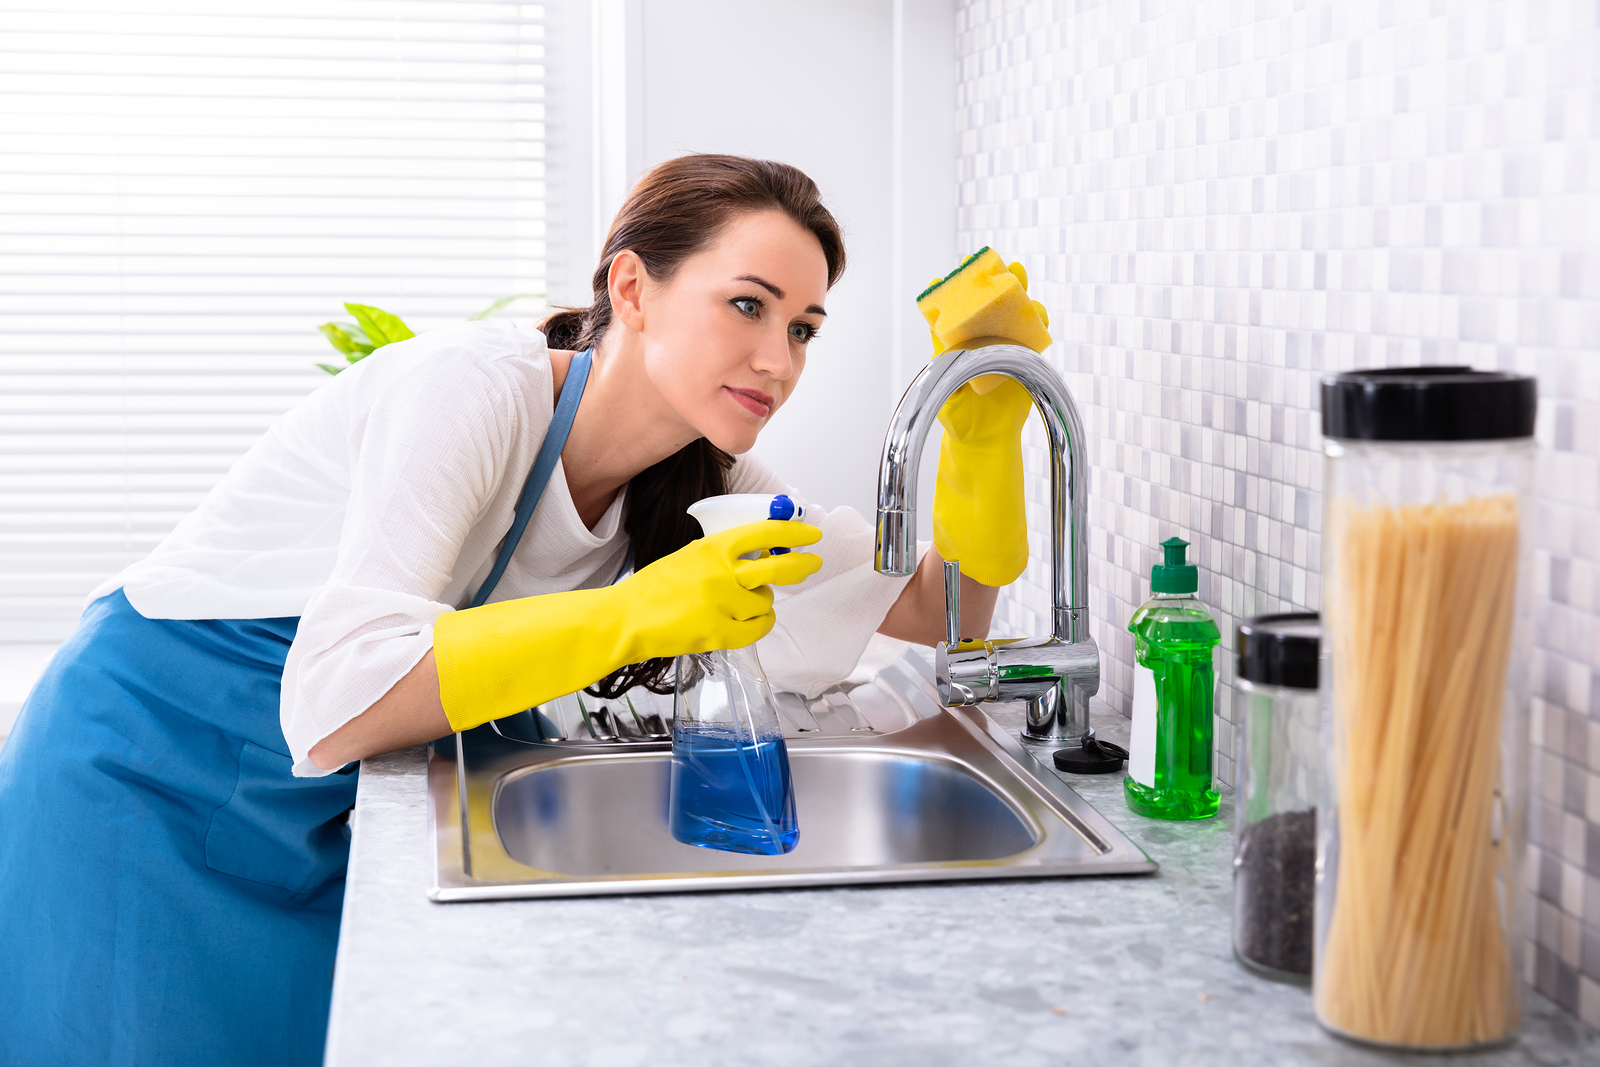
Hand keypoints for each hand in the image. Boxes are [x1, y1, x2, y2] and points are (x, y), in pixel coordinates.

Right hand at [612, 520, 822, 659]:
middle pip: (777, 568)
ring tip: (739, 602)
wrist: (628, 618)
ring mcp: (722, 605)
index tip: (811, 536)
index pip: (764, 535)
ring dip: (761, 601)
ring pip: (766, 601)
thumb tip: (763, 555)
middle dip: (801, 565)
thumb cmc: (656, 588)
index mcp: (712, 548)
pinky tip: (751, 620)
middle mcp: (721, 574)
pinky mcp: (720, 633)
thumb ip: (725, 554)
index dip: (794, 535)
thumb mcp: (691, 556)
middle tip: (812, 564)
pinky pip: (759, 628)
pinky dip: (759, 624)